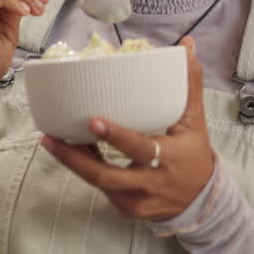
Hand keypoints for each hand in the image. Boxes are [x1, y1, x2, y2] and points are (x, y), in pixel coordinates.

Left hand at [40, 37, 215, 221]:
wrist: (202, 201)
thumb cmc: (193, 154)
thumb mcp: (195, 121)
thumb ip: (189, 84)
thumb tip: (187, 44)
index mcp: (169, 158)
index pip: (141, 148)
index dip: (116, 136)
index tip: (93, 120)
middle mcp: (151, 183)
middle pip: (107, 176)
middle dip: (76, 158)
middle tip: (51, 137)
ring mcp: (136, 200)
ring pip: (98, 183)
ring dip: (73, 162)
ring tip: (51, 140)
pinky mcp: (126, 209)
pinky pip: (101, 188)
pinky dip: (85, 169)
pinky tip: (70, 151)